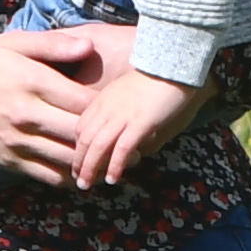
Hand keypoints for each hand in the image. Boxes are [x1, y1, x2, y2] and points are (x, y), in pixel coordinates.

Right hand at [0, 26, 110, 186]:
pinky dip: (68, 177)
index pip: (87, 101)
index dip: (111, 107)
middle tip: (130, 138)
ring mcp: (14, 141)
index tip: (122, 108)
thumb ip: (51, 44)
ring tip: (112, 158)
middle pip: (82, 133)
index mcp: (31, 80)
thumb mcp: (10, 44)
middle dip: (109, 137)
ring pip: (68, 160)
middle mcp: (25, 113)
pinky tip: (80, 171)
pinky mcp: (5, 161)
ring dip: (93, 162)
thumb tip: (90, 47)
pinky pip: (46, 176)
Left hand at [70, 69, 208, 186]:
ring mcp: (123, 115)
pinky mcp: (141, 122)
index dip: (77, 147)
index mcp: (102, 100)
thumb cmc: (155, 78)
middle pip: (84, 139)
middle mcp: (107, 108)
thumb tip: (120, 133)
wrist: (174, 64)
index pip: (80, 127)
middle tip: (77, 178)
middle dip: (78, 161)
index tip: (77, 162)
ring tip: (86, 185)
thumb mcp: (126, 91)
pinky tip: (112, 179)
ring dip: (90, 168)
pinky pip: (122, 148)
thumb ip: (117, 109)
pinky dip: (115, 166)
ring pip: (97, 146)